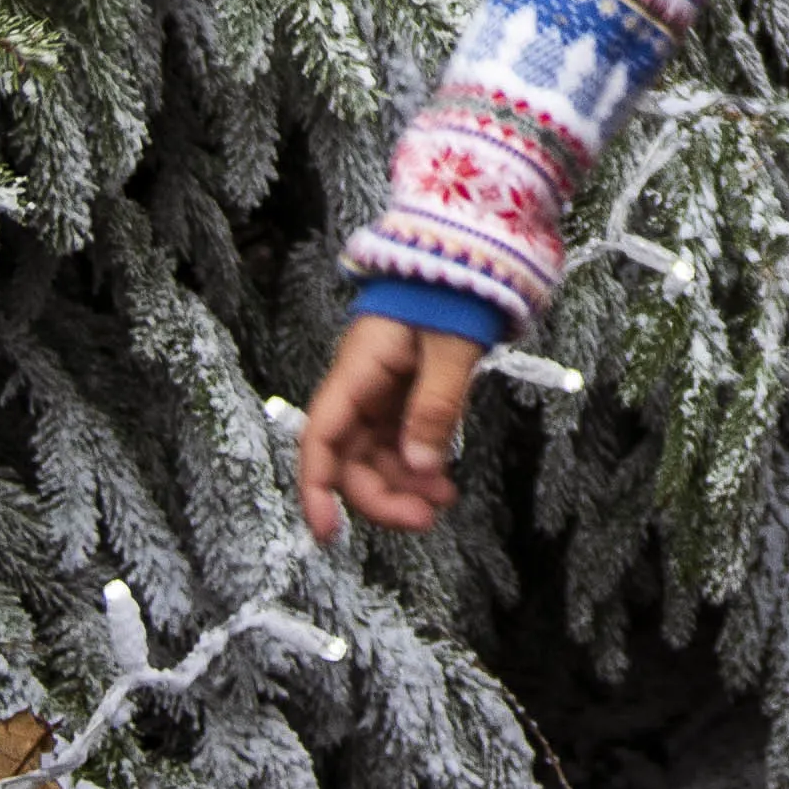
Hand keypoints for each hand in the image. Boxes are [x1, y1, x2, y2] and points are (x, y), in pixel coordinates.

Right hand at [297, 313, 481, 542]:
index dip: (317, 489)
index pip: (321, 440)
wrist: (471, 254)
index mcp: (358, 372)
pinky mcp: (405, 393)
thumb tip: (420, 468)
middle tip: (424, 519)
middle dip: (380, 496)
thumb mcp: (450, 347)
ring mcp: (382, 392)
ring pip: (376, 455)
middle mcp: (361, 386)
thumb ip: (436, 406)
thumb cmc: (454, 291)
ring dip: (403, 485)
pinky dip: (418, 465)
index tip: (328, 534)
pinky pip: (401, 441)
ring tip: (444, 501)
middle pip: (350, 458)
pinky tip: (444, 483)